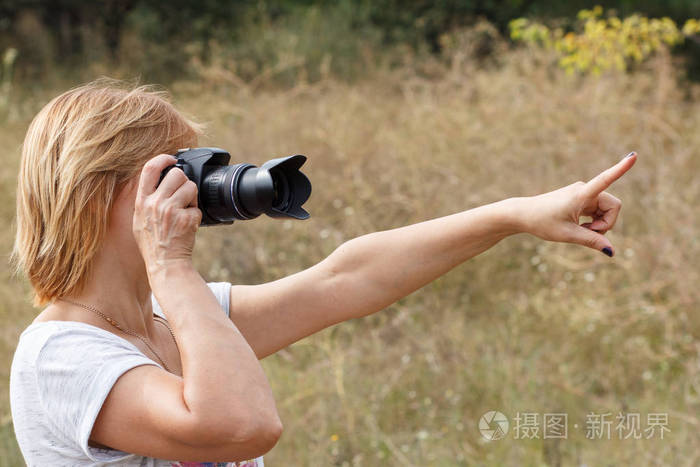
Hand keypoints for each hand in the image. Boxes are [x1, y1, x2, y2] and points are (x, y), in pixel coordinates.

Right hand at [132, 154, 201, 274]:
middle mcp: (155, 204)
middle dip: (184, 181)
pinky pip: (197, 208)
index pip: (149, 169)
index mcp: (142, 202)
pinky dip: (196, 215)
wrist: (165, 263)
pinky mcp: (186, 219)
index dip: (163, 159)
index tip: (172, 159)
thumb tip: (157, 181)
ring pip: (191, 187)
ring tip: (186, 210)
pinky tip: (188, 225)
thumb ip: (146, 200)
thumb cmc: (153, 243)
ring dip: (192, 197)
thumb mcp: (139, 220)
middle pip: (177, 174)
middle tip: (184, 192)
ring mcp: (171, 211)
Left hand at [518, 152, 636, 255]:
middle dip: (606, 224)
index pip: (605, 179)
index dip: (621, 168)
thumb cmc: (542, 222)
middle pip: (613, 207)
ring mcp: (583, 194)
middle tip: (587, 234)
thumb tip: (612, 252)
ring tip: (579, 231)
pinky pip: (598, 211)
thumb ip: (591, 241)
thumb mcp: (567, 235)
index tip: (634, 155)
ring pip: (606, 211)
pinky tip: (580, 228)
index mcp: (582, 194)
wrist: (523, 214)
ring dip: (598, 224)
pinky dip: (593, 222)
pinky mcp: (581, 199)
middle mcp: (585, 190)